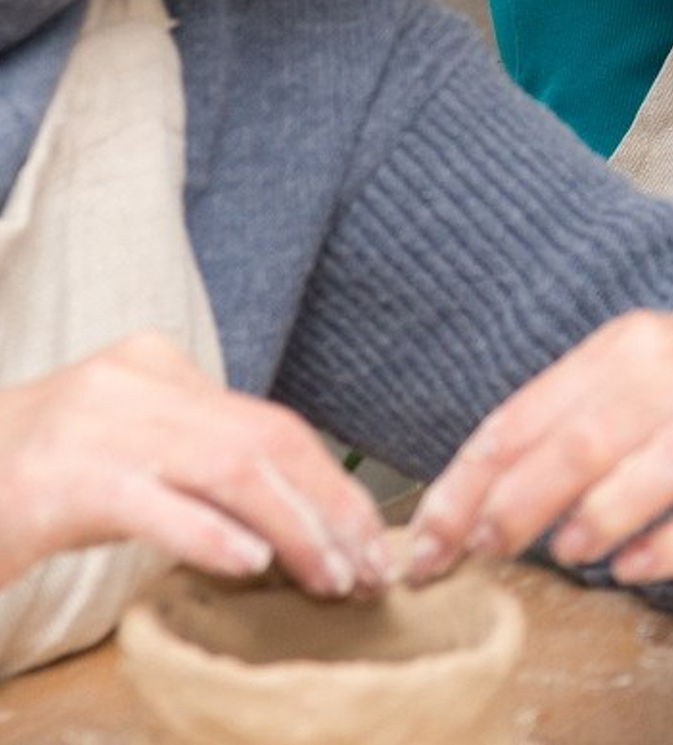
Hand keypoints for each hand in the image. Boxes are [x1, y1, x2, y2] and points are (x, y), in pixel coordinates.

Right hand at [0, 333, 390, 596]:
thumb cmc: (29, 482)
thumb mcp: (120, 446)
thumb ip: (192, 456)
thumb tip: (286, 505)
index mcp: (156, 365)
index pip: (270, 422)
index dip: (329, 482)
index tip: (366, 537)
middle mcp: (134, 383)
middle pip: (263, 442)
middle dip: (327, 507)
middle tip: (367, 568)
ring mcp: (98, 429)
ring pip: (228, 469)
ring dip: (291, 529)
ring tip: (329, 577)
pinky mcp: (63, 484)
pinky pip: (154, 505)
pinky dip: (209, 533)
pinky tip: (250, 563)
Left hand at [405, 301, 672, 589]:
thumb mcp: (621, 372)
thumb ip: (548, 428)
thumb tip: (459, 511)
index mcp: (628, 348)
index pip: (526, 417)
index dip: (465, 488)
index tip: (427, 548)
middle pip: (586, 440)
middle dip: (519, 504)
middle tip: (490, 547)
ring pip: (660, 470)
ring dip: (596, 519)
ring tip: (569, 551)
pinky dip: (670, 549)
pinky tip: (633, 566)